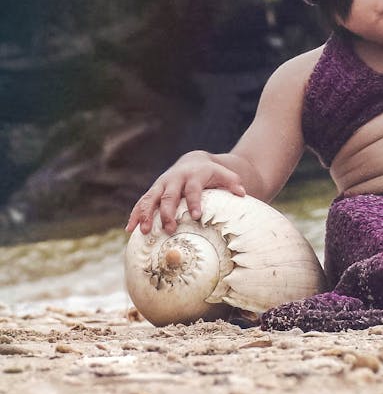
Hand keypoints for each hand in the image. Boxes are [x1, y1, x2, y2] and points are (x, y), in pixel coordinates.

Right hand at [125, 151, 246, 235]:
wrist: (193, 162)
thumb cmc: (211, 174)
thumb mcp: (223, 174)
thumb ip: (233, 182)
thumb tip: (243, 193)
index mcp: (193, 175)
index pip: (193, 188)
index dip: (194, 201)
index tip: (196, 216)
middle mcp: (174, 178)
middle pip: (170, 195)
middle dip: (168, 212)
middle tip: (170, 228)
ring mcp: (161, 184)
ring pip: (151, 198)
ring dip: (146, 214)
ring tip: (144, 231)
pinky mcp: (153, 191)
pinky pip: (141, 203)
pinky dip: (135, 215)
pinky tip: (129, 229)